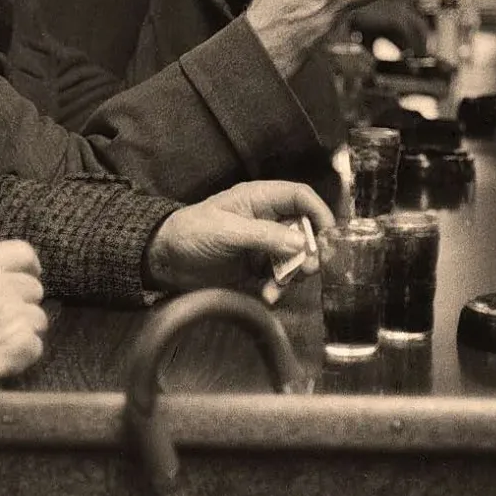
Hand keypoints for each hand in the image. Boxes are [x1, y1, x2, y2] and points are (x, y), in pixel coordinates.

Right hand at [0, 218, 46, 396]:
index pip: (23, 252)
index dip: (28, 263)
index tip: (27, 271)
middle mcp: (0, 288)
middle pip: (34, 287)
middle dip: (22, 299)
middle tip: (3, 312)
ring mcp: (14, 317)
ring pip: (38, 317)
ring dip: (24, 326)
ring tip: (0, 335)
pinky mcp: (21, 344)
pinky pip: (36, 343)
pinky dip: (23, 351)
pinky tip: (2, 353)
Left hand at [144, 181, 335, 294]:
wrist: (165, 261)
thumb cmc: (191, 233)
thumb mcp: (227, 231)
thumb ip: (264, 236)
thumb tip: (301, 242)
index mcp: (260, 199)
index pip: (300, 198)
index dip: (319, 213)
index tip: (330, 235)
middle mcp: (266, 220)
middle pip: (304, 231)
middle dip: (310, 251)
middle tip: (310, 269)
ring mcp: (262, 246)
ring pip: (295, 258)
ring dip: (293, 275)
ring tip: (279, 288)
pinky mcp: (256, 270)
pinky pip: (278, 278)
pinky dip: (278, 288)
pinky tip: (268, 297)